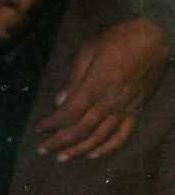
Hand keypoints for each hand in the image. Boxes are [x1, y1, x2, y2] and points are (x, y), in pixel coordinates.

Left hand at [36, 17, 170, 160]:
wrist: (156, 37)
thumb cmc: (119, 39)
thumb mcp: (90, 49)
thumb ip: (74, 78)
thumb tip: (58, 101)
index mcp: (97, 85)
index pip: (69, 112)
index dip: (52, 124)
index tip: (38, 129)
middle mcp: (111, 101)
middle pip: (81, 129)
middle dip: (60, 141)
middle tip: (42, 149)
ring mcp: (125, 108)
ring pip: (99, 136)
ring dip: (79, 149)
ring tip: (62, 157)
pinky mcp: (137, 110)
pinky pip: (122, 135)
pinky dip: (107, 148)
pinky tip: (93, 155)